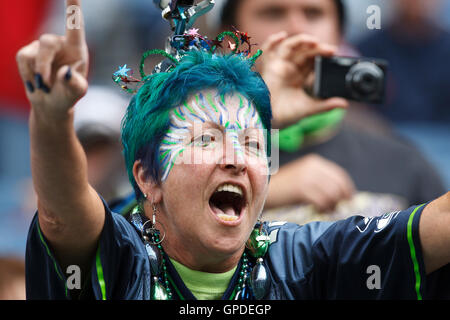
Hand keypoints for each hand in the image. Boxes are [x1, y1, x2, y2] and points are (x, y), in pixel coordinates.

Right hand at [16, 0, 87, 121]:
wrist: (52, 105)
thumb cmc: (68, 96)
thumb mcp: (76, 93)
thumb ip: (74, 84)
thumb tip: (65, 72)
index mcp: (77, 48)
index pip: (75, 23)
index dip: (72, 5)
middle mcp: (60, 43)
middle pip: (46, 44)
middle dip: (43, 66)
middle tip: (45, 85)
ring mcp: (42, 47)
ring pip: (31, 54)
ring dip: (35, 74)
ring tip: (44, 87)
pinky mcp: (28, 52)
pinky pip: (21, 59)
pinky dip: (26, 75)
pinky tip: (34, 83)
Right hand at [259, 32, 348, 128]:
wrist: (270, 120)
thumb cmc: (286, 115)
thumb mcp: (309, 108)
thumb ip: (325, 105)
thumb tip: (344, 104)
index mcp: (298, 77)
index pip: (312, 61)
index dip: (322, 54)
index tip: (333, 53)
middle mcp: (289, 69)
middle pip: (304, 52)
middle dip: (317, 48)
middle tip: (330, 49)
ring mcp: (279, 67)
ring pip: (290, 47)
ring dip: (301, 41)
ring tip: (314, 42)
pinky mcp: (269, 67)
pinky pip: (268, 50)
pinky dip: (272, 41)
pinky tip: (281, 36)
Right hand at [266, 154, 354, 211]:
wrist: (261, 188)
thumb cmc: (283, 186)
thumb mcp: (303, 176)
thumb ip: (320, 180)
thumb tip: (343, 194)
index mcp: (314, 161)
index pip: (339, 175)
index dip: (347, 188)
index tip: (349, 199)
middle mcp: (312, 167)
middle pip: (338, 186)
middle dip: (340, 199)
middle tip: (336, 208)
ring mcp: (306, 178)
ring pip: (331, 195)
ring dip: (331, 205)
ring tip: (324, 210)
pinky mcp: (301, 189)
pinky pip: (322, 202)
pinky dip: (323, 209)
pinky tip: (317, 210)